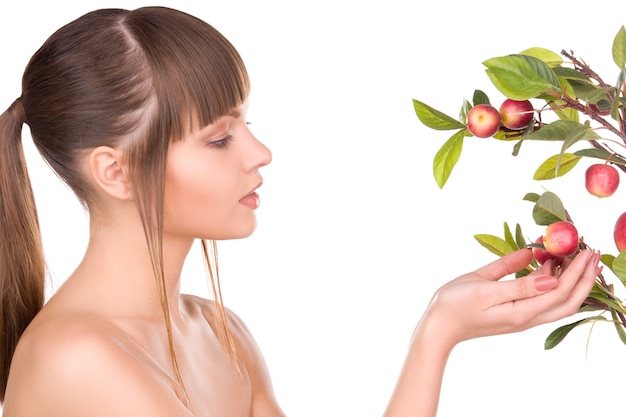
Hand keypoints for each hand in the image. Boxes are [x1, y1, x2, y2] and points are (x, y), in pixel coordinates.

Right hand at [421, 248, 600, 347]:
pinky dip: (553, 281)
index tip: (588, 249)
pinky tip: (550, 264)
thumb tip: (550, 275)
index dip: (578, 271)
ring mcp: (522, 317)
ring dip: (572, 279)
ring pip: (559, 300)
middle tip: (594, 252)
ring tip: (577, 255)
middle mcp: (527, 318)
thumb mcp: (484, 288)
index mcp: (521, 312)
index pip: (561, 292)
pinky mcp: (515, 312)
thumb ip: (518, 283)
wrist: (438, 326)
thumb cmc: (455, 304)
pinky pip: (544, 297)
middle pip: (569, 301)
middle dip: (585, 277)